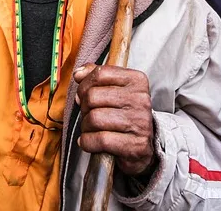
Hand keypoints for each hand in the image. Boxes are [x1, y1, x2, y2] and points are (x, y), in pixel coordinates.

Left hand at [74, 64, 155, 178]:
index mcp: (137, 80)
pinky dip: (88, 142)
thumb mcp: (115, 90)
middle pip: (93, 96)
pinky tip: (88, 141)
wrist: (142, 146)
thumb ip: (97, 77)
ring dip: (85, 126)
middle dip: (83, 108)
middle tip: (87, 115)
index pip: (101, 74)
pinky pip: (100, 139)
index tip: (83, 95)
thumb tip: (78, 74)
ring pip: (94, 119)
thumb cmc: (124, 115)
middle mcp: (141, 99)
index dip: (84, 85)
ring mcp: (140, 122)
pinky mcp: (136, 144)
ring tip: (89, 129)